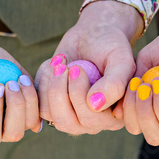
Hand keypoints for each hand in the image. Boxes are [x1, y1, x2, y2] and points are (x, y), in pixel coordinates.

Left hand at [36, 1, 142, 134]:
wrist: (92, 35)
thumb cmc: (111, 46)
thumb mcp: (120, 60)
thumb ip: (114, 84)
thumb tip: (94, 106)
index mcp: (113, 117)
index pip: (91, 120)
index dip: (79, 94)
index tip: (78, 69)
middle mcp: (92, 123)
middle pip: (67, 123)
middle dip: (60, 91)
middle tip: (66, 66)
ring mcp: (71, 116)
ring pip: (49, 114)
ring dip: (51, 84)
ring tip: (61, 64)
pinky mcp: (52, 106)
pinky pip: (38, 102)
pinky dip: (42, 80)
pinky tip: (54, 65)